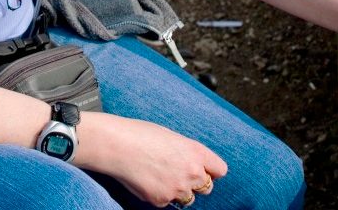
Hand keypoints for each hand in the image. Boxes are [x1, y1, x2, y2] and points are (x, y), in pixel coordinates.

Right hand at [76, 113, 225, 207]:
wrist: (117, 145)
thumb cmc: (140, 134)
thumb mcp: (172, 137)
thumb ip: (187, 152)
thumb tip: (193, 164)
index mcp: (196, 152)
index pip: (220, 170)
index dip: (211, 169)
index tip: (204, 169)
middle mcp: (192, 172)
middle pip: (207, 187)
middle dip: (196, 183)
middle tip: (179, 173)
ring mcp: (177, 189)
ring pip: (187, 198)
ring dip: (178, 191)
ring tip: (160, 176)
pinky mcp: (161, 200)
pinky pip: (166, 202)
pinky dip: (158, 194)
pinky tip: (147, 180)